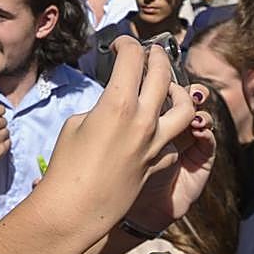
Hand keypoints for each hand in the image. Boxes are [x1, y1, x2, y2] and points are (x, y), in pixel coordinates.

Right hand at [37, 39, 207, 235]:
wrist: (76, 209)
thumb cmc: (66, 168)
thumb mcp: (75, 125)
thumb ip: (101, 108)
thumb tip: (114, 105)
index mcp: (117, 104)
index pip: (132, 58)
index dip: (126, 44)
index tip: (121, 44)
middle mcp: (143, 120)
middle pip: (163, 73)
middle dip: (157, 56)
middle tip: (150, 52)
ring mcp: (156, 143)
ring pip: (186, 106)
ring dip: (179, 90)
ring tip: (169, 87)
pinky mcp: (160, 163)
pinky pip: (173, 141)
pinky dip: (167, 133)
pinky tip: (155, 133)